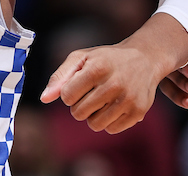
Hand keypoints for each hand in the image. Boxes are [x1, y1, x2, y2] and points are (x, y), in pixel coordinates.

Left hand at [39, 43, 162, 133]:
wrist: (144, 59)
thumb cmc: (105, 59)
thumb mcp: (81, 58)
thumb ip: (60, 77)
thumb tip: (44, 99)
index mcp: (97, 68)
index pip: (67, 96)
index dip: (69, 93)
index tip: (79, 84)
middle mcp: (114, 84)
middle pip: (79, 113)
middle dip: (80, 105)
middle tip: (91, 92)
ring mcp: (128, 99)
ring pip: (95, 125)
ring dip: (93, 115)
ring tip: (102, 99)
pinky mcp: (138, 112)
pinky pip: (111, 129)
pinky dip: (109, 120)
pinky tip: (115, 105)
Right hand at [159, 29, 187, 107]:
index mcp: (175, 35)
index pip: (165, 42)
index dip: (175, 53)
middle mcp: (171, 51)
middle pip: (163, 62)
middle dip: (176, 71)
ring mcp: (175, 68)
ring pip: (168, 79)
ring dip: (180, 86)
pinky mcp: (181, 82)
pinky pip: (174, 91)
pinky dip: (180, 98)